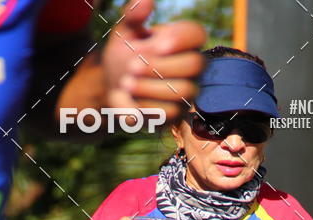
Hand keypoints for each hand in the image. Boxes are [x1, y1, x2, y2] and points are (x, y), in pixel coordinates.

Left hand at [102, 0, 205, 122]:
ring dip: (150, 87)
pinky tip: (130, 99)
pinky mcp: (177, 114)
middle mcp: (191, 66)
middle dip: (161, 66)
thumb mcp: (124, 32)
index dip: (181, 39)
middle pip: (196, 64)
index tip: (157, 45)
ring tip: (126, 83)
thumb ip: (133, 15)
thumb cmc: (125, 55)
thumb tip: (147, 1)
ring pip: (184, 90)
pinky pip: (171, 113)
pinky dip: (147, 105)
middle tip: (132, 67)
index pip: (197, 33)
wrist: (115, 87)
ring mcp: (187, 91)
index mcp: (182, 41)